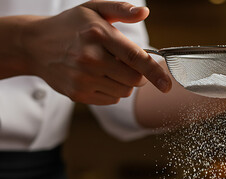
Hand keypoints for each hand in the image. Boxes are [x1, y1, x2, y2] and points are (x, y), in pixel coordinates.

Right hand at [22, 1, 171, 104]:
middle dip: (137, 74)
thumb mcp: (94, 8)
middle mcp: (91, 58)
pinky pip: (111, 99)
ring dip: (125, 82)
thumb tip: (144, 13)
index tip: (167, 85)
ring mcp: (83, 78)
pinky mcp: (78, 93)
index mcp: (99, 35)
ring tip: (108, 68)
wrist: (34, 45)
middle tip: (124, 63)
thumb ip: (121, 9)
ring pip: (124, 91)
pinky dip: (112, 91)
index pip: (135, 58)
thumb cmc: (70, 26)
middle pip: (134, 79)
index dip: (155, 72)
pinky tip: (98, 77)